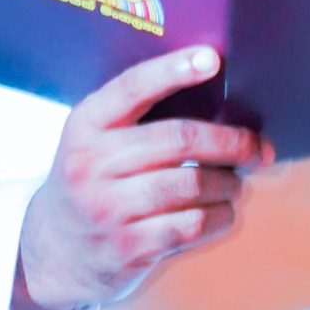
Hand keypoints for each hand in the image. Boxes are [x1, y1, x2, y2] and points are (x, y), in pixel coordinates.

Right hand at [12, 46, 270, 309]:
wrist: (52, 249)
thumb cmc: (90, 180)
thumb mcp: (93, 138)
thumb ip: (135, 116)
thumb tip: (212, 93)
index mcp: (86, 124)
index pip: (134, 87)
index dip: (174, 69)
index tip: (212, 59)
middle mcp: (93, 163)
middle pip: (179, 139)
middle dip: (231, 141)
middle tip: (258, 146)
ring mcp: (109, 208)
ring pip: (191, 184)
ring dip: (229, 182)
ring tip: (237, 181)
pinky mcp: (128, 247)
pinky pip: (190, 225)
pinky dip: (219, 217)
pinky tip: (224, 211)